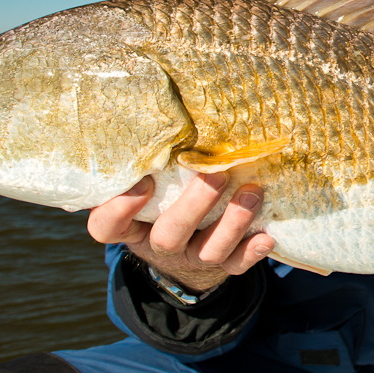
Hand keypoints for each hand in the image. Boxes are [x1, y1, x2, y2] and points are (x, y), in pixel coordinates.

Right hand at [87, 174, 275, 292]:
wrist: (184, 250)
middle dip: (194, 207)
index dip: (120, 209)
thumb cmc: (164, 196)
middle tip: (217, 176)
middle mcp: (158, 245)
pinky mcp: (219, 267)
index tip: (144, 182)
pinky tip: (266, 237)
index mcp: (131, 225)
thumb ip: (150, 160)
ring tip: (253, 192)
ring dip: (233, 223)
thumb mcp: (149, 183)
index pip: (106, 226)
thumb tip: (164, 104)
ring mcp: (190, 258)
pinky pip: (235, 266)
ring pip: (208, 252)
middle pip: (168, 237)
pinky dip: (251, 253)